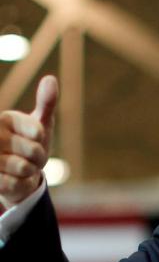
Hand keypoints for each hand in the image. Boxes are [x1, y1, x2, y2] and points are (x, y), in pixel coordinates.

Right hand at [0, 75, 57, 210]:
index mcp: (5, 119)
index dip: (41, 138)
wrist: (17, 173)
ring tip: (21, 166)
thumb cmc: (30, 144)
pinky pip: (16, 183)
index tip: (36, 137)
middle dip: (39, 157)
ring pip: (25, 167)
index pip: (36, 130)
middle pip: (34, 150)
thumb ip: (47, 102)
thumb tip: (50, 79)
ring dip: (30, 170)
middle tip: (30, 155)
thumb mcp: (41, 123)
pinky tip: (12, 178)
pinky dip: (21, 183)